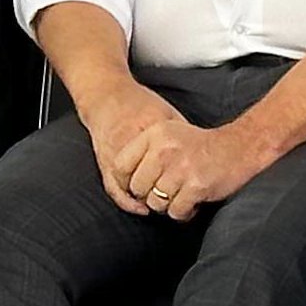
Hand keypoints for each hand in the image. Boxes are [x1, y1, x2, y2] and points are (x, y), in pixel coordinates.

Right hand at [76, 80, 187, 213]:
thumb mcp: (166, 113)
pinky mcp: (104, 161)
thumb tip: (201, 155)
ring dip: (145, 199)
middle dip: (162, 193)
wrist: (106, 97)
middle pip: (149, 177)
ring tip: (160, 204)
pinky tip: (140, 208)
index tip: (193, 185)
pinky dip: (126, 202)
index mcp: (150, 128)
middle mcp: (130, 142)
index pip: (168, 160)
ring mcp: (115, 153)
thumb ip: (180, 133)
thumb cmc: (140, 104)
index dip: (180, 178)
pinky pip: (113, 187)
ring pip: (130, 186)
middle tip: (177, 200)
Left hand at [105, 114, 275, 222]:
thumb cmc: (201, 146)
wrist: (239, 148)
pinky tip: (192, 203)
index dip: (124, 181)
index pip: (120, 164)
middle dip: (150, 195)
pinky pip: (176, 211)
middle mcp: (163, 150)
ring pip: (156, 202)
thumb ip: (145, 151)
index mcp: (154, 135)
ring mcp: (180, 168)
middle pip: (138, 187)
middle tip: (166, 192)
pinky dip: (183, 212)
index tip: (135, 188)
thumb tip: (122, 181)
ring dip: (168, 205)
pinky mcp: (196, 186)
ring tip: (181, 195)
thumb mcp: (169, 135)